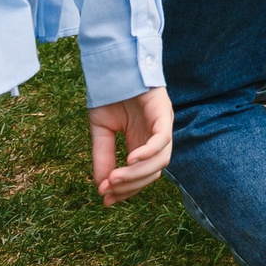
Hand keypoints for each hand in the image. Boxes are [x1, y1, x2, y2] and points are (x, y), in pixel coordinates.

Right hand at [89, 87, 172, 205]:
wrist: (113, 66)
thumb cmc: (109, 95)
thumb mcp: (101, 132)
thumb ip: (103, 157)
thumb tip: (101, 187)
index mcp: (142, 143)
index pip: (142, 176)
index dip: (126, 190)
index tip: (105, 199)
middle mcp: (156, 137)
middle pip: (152, 173)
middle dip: (130, 186)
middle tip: (108, 190)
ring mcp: (162, 125)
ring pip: (160, 161)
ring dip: (137, 174)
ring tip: (115, 178)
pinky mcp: (164, 112)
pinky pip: (162, 138)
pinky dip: (148, 153)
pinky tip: (130, 160)